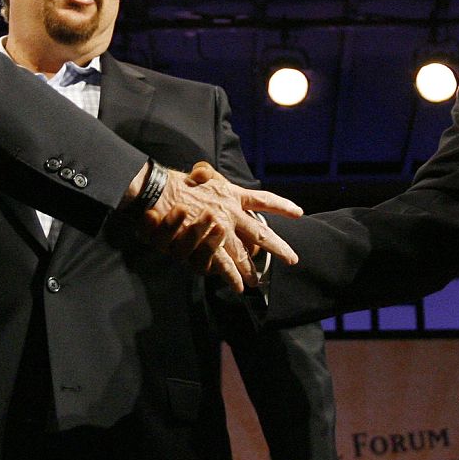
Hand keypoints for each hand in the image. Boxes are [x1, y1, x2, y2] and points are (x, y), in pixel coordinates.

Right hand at [142, 163, 301, 292]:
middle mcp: (232, 213)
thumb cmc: (175, 182)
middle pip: (259, 233)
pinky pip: (223, 263)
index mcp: (232, 195)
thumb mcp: (199, 174)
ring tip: (257, 280)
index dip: (281, 206)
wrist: (160, 192)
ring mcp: (222, 229)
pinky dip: (231, 276)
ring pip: (243, 253)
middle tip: (292, 259)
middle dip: (277, 247)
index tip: (298, 212)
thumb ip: (206, 175)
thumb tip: (204, 172)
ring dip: (250, 267)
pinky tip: (238, 287)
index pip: (262, 200)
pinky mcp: (208, 243)